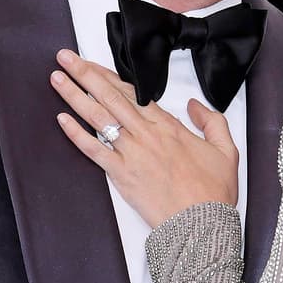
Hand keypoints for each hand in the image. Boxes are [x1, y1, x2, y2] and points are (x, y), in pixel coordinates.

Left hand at [52, 51, 237, 227]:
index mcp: (168, 126)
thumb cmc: (213, 193)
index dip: (110, 76)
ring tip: (56, 79)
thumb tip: (194, 106)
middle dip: (85, 74)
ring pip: (98, 117)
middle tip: (65, 57)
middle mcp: (146, 135)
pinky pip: (93, 150)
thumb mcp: (226, 151)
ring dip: (75, 95)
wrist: (202, 225)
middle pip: (110, 97)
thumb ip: (212, 122)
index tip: (93, 64)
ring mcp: (131, 154)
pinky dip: (76, 134)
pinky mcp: (122, 176)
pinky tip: (61, 120)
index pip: (133, 93)